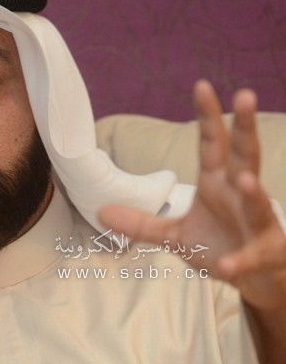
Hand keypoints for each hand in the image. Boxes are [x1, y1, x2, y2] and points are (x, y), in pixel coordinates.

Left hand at [98, 80, 285, 311]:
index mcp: (217, 184)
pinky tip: (227, 266)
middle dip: (245, 129)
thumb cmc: (219, 246)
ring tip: (245, 180)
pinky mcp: (264, 253)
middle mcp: (239, 195)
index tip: (201, 85)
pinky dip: (240, 261)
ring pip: (258, 203)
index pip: (212, 144)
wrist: (253, 278)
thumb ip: (141, 223)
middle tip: (244, 95)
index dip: (207, 116)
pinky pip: (252, 256)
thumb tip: (100, 212)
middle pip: (244, 157)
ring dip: (253, 192)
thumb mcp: (174, 235)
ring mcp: (257, 223)